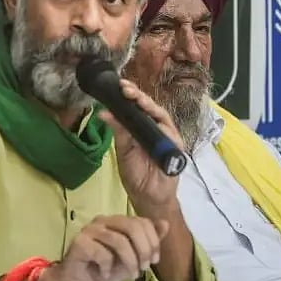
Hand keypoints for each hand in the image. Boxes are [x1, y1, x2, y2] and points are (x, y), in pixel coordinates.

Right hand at [38, 215, 165, 280]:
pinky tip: (104, 274)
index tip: (154, 261)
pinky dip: (107, 267)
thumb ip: (147, 242)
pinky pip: (102, 253)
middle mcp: (102, 221)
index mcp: (115, 222)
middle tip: (143, 268)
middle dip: (144, 250)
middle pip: (132, 227)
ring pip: (119, 241)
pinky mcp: (79, 242)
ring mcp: (89, 230)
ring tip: (129, 275)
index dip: (153, 241)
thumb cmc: (102, 271)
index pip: (141, 221)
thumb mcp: (131, 259)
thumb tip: (165, 224)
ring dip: (129, 262)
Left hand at [96, 78, 186, 212]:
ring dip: (150, 107)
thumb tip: (103, 113)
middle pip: (150, 107)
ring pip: (161, 116)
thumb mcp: (123, 150)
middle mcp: (155, 127)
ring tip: (137, 100)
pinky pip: (171, 134)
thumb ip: (118, 131)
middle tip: (126, 88)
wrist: (148, 196)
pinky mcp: (176, 147)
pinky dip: (163, 129)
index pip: (136, 106)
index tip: (119, 85)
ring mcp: (167, 136)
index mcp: (141, 126)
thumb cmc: (136, 173)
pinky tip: (154, 123)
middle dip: (138, 96)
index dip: (130, 95)